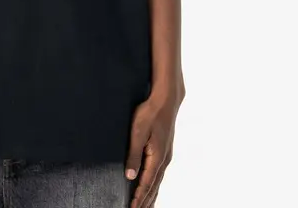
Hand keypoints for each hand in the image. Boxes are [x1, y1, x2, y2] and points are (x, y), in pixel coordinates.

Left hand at [124, 86, 183, 207]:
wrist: (166, 100)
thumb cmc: (150, 113)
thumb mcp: (138, 132)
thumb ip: (134, 154)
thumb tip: (130, 176)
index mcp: (157, 158)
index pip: (146, 183)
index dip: (138, 198)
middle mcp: (164, 160)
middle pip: (154, 186)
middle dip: (146, 201)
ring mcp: (166, 155)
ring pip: (157, 181)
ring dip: (151, 195)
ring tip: (145, 206)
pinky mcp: (165, 150)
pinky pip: (159, 173)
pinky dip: (155, 184)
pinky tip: (152, 186)